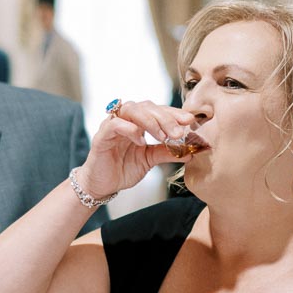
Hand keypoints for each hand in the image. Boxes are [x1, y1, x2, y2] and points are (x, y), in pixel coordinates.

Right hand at [75, 100, 203, 200]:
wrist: (102, 185)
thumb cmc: (123, 169)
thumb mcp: (150, 160)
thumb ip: (167, 152)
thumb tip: (190, 152)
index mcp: (138, 122)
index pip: (157, 110)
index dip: (174, 113)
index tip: (189, 121)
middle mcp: (125, 119)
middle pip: (146, 106)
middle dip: (165, 118)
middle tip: (178, 132)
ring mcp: (112, 125)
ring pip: (131, 110)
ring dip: (150, 121)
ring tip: (162, 136)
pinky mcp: (101, 136)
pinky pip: (114, 124)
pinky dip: (129, 129)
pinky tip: (141, 141)